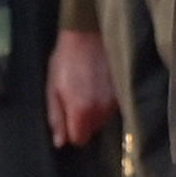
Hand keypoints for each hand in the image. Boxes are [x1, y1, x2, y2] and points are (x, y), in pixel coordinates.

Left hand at [45, 26, 114, 148]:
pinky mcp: (123, 92)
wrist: (88, 33)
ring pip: (103, 119)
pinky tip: (98, 84)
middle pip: (92, 130)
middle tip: (75, 97)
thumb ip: (56, 117)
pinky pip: (112, 107)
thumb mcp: (52, 88)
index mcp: (81, 111)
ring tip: (87, 88)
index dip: (71, 131)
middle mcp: (101, 111)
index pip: (79, 140)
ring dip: (95, 110)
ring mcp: (115, 102)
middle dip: (83, 120)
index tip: (67, 116)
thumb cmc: (65, 59)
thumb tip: (60, 142)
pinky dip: (105, 101)